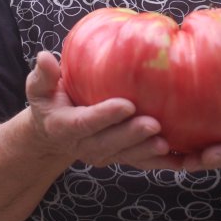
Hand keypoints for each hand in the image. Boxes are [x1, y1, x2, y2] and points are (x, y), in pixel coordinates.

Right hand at [26, 51, 181, 168]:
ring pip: (127, 156)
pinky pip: (141, 163)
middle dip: (132, 135)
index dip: (105, 116)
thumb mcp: (39, 89)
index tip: (126, 104)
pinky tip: (181, 159)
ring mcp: (103, 155)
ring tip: (166, 142)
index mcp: (64, 127)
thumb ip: (43, 75)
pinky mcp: (119, 157)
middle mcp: (84, 146)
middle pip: (109, 143)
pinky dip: (160, 163)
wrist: (53, 133)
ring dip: (147, 151)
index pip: (85, 123)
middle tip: (153, 123)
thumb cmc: (49, 102)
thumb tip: (44, 56)